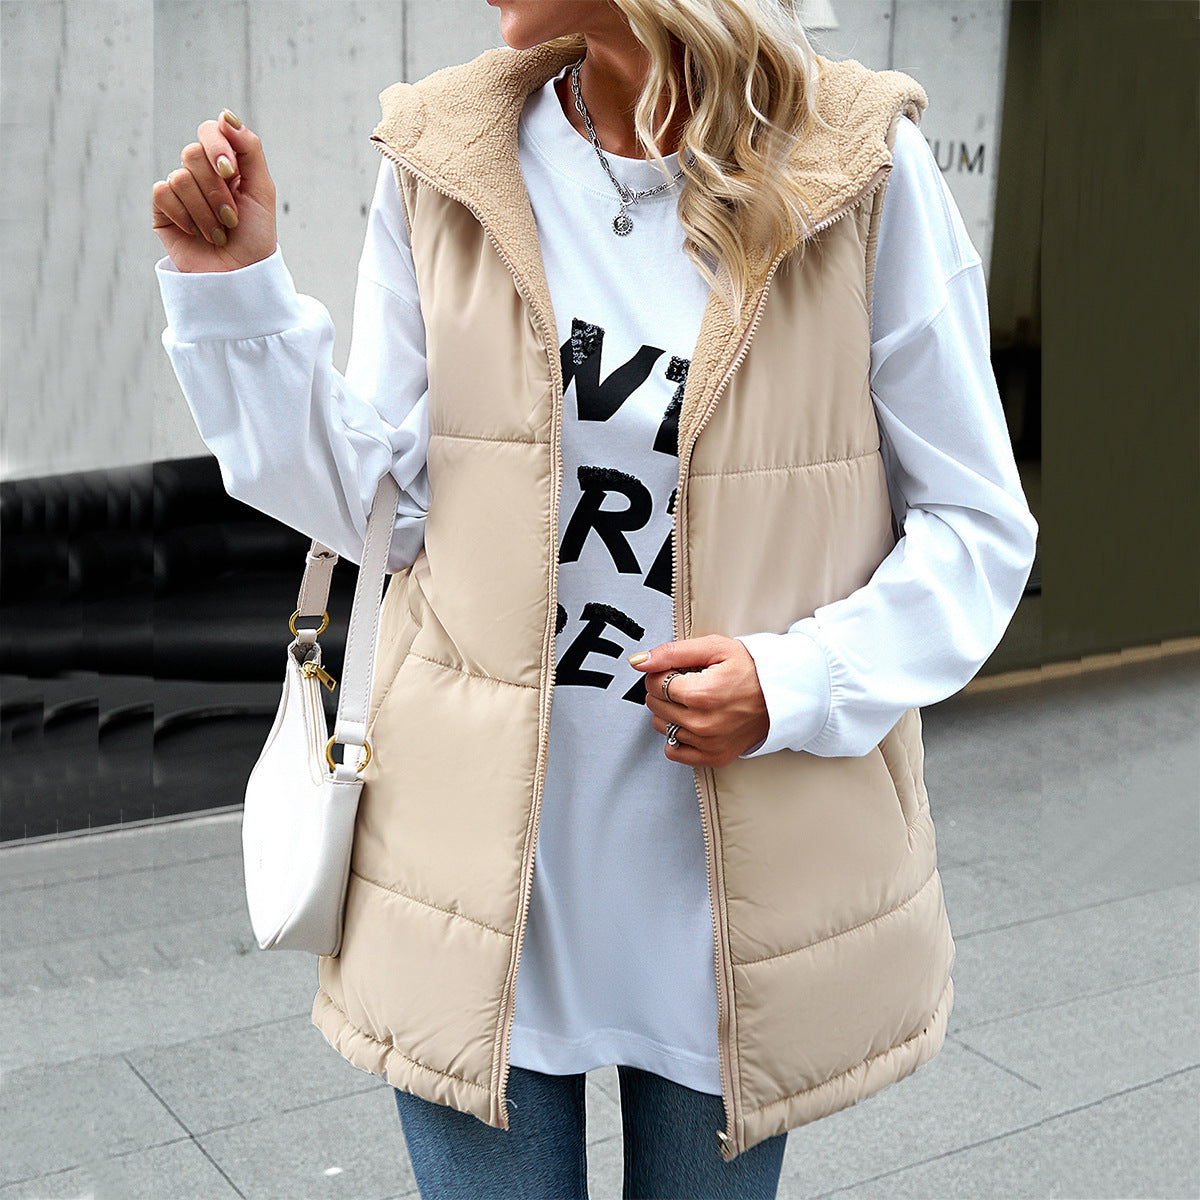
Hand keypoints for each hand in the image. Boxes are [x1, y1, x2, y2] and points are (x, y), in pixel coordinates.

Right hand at [152, 110, 276, 271]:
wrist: (241, 276)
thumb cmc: (255, 237)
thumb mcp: (262, 191)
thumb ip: (249, 149)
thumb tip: (226, 116)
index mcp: (224, 165)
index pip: (210, 132)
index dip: (217, 147)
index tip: (230, 171)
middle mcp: (199, 174)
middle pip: (192, 154)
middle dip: (216, 190)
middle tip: (231, 218)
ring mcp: (180, 192)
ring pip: (180, 178)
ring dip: (206, 211)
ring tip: (219, 232)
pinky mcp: (163, 211)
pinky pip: (163, 194)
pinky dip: (185, 216)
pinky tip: (198, 233)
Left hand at [629, 635, 769, 766]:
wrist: (783, 694)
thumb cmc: (753, 670)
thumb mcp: (714, 648)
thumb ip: (672, 652)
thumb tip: (640, 662)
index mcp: (702, 694)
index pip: (654, 683)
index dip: (663, 672)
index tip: (680, 670)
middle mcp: (703, 723)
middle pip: (655, 705)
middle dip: (665, 690)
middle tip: (690, 683)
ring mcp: (708, 743)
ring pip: (661, 726)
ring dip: (670, 711)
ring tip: (695, 701)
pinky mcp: (713, 757)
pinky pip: (674, 751)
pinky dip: (678, 735)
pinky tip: (693, 720)